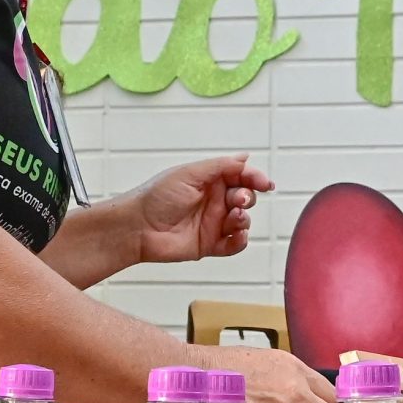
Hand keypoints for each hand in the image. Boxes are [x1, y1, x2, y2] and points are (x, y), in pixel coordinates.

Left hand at [122, 156, 274, 263]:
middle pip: (245, 197)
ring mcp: (212, 223)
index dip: (255, 178)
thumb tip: (245, 157)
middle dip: (247, 198)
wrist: (137, 227)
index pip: (240, 176)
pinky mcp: (210, 244)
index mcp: (209, 181)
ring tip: (234, 217)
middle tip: (239, 200)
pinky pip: (234, 244)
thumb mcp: (190, 173)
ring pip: (242, 221)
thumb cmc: (155, 197)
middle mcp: (213, 201)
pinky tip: (237, 236)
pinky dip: (240, 241)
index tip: (265, 183)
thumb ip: (221, 166)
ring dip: (243, 219)